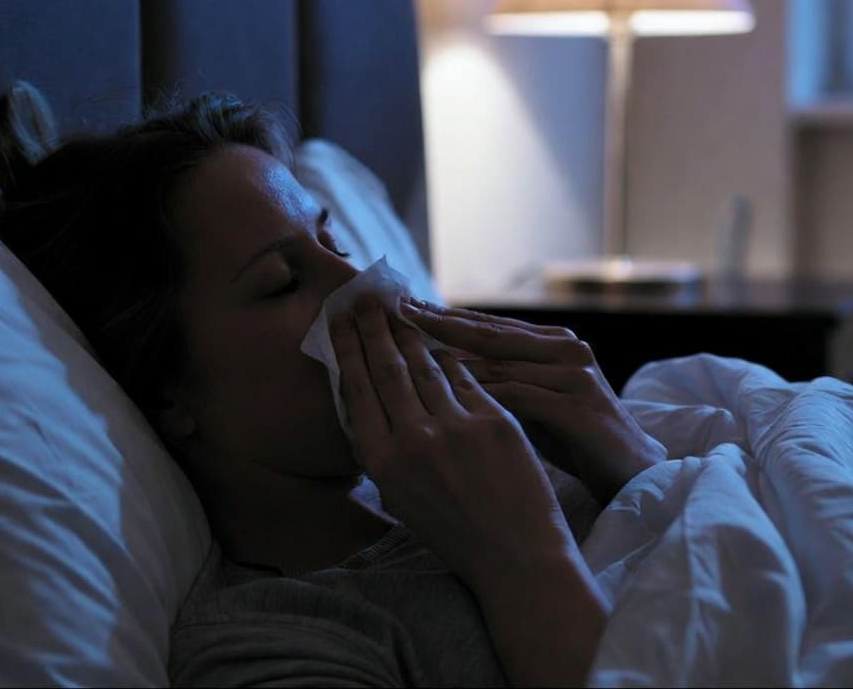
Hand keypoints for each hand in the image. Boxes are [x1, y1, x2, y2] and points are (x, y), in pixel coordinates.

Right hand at [329, 295, 574, 585]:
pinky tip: (441, 336)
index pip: (357, 389)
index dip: (346, 349)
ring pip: (426, 365)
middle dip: (373, 327)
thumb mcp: (402, 495)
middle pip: (387, 368)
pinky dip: (452, 355)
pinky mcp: (495, 421)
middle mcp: (415, 440)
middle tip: (364, 297)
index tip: (336, 319)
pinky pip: (467, 377)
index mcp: (384, 463)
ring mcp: (457, 428)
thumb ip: (386, 447)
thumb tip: (370, 394)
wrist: (515, 555)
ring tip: (398, 307)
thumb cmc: (455, 530)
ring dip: (409, 331)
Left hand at [401, 298, 665, 504]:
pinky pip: (519, 396)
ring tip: (409, 353)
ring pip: (501, 363)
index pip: (490, 325)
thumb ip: (500, 382)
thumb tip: (439, 369)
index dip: (445, 316)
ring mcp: (575, 376)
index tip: (402, 308)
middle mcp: (567, 350)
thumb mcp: (534, 404)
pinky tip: (447, 397)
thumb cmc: (576, 441)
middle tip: (397, 312)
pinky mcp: (579, 407)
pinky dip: (481, 395)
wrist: (632, 474)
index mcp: (555, 344)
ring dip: (452, 358)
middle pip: (491, 334)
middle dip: (441, 323)